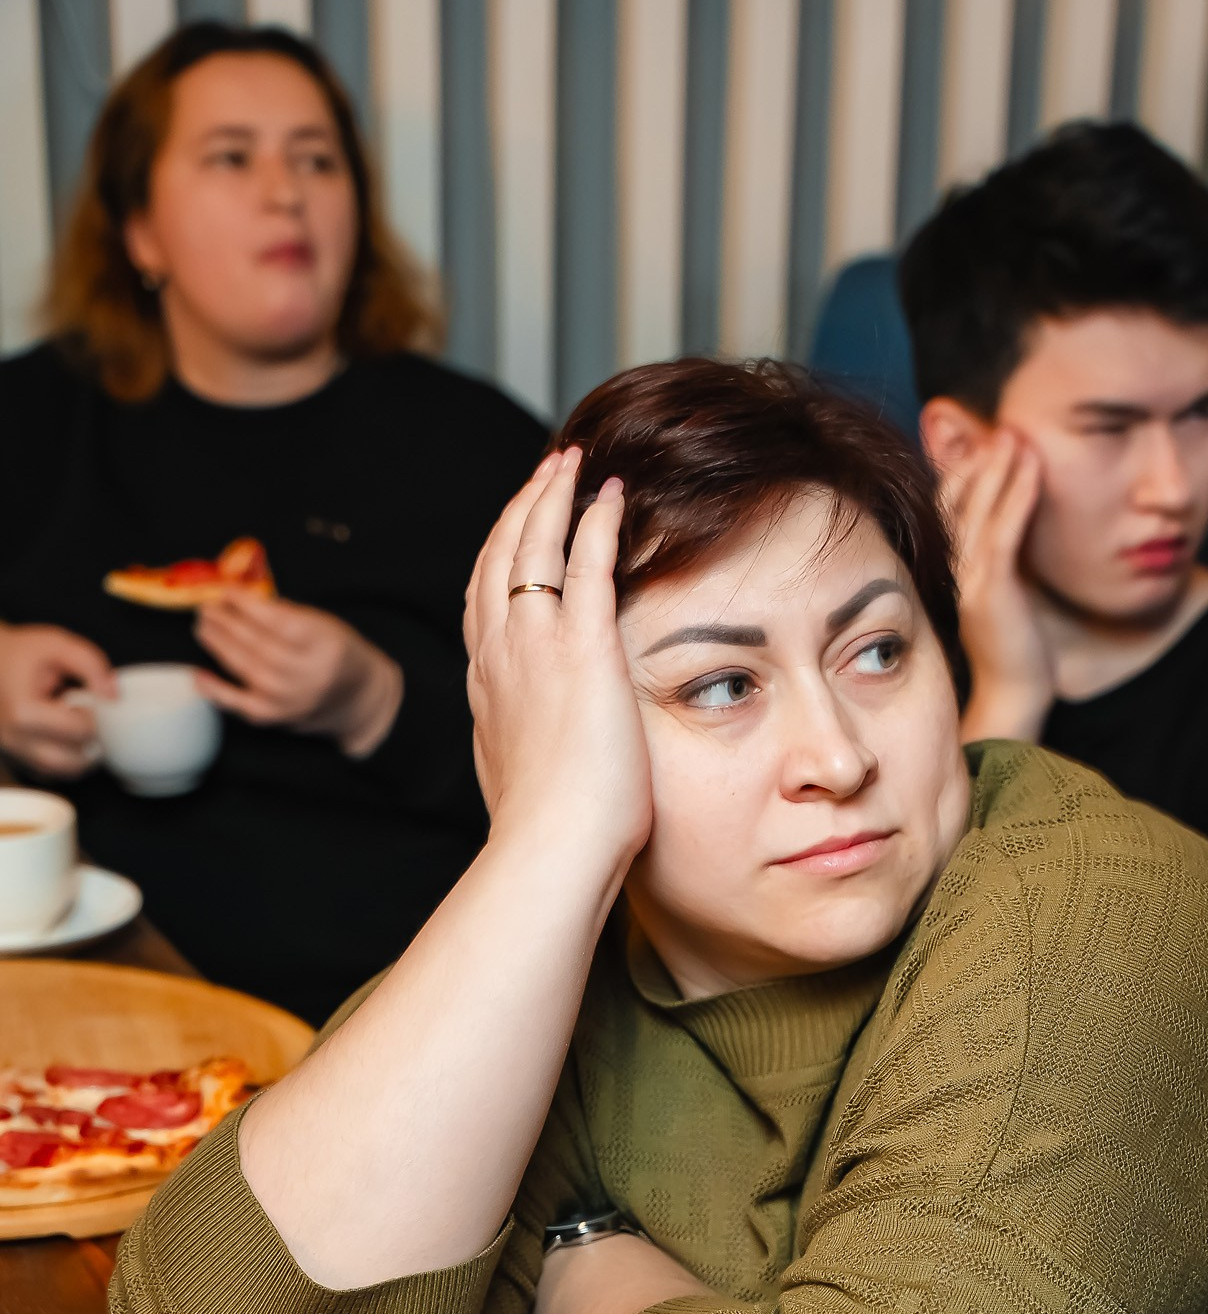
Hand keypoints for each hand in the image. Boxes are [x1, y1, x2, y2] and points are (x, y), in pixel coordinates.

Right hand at [0, 623, 113, 776]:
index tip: (88, 701)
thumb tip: (114, 696)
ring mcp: (12, 751)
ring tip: (77, 727)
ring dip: (79, 755)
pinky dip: (62, 760)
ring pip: (60, 773)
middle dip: (90, 743)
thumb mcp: (56, 645)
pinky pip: (47, 772)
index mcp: (23, 712)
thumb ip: (91, 665)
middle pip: (71, 762)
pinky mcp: (13, 757)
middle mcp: (13, 738)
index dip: (95, 717)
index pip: (79, 732)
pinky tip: (62, 736)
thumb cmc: (20, 652)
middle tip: (90, 720)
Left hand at [192, 595, 403, 755]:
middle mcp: (306, 674)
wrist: (354, 698)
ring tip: (203, 625)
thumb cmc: (333, 652)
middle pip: (256, 643)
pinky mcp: (273, 716)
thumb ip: (285, 613)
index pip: (277, 621)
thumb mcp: (323, 624)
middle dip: (226, 621)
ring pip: (243, 666)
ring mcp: (288, 698)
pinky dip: (215, 689)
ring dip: (217, 643)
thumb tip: (238, 600)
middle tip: (207, 606)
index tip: (226, 591)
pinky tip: (198, 674)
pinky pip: (237, 702)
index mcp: (323, 645)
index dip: (246, 605)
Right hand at [462, 447, 651, 863]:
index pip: (486, 602)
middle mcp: (500, 654)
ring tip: (571, 465)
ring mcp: (536, 646)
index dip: (500, 558)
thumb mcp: (520, 781)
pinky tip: (614, 496)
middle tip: (545, 474)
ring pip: (533, 546)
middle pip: (499, 558)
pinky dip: (596, 521)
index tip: (516, 532)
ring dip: (551, 497)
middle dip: (520, 509)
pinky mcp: (583, 647)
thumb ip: (523, 752)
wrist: (551, 848)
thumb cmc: (548, 836)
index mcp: (486, 686)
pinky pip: (586, 563)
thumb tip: (530, 760)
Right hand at [937, 430, 1055, 742]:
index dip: (962, 477)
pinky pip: (1005, 532)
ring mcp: (969, 581)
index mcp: (950, 573)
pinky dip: (1018, 496)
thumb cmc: (1014, 651)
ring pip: (979, 512)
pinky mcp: (993, 591)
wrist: (1015, 696)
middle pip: (958, 504)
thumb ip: (994, 568)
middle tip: (1001, 428)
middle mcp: (952, 572)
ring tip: (1016, 435)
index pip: (947, 514)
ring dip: (999, 469)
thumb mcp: (999, 600)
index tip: (981, 446)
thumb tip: (1004, 543)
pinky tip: (1033, 469)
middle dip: (979, 463)